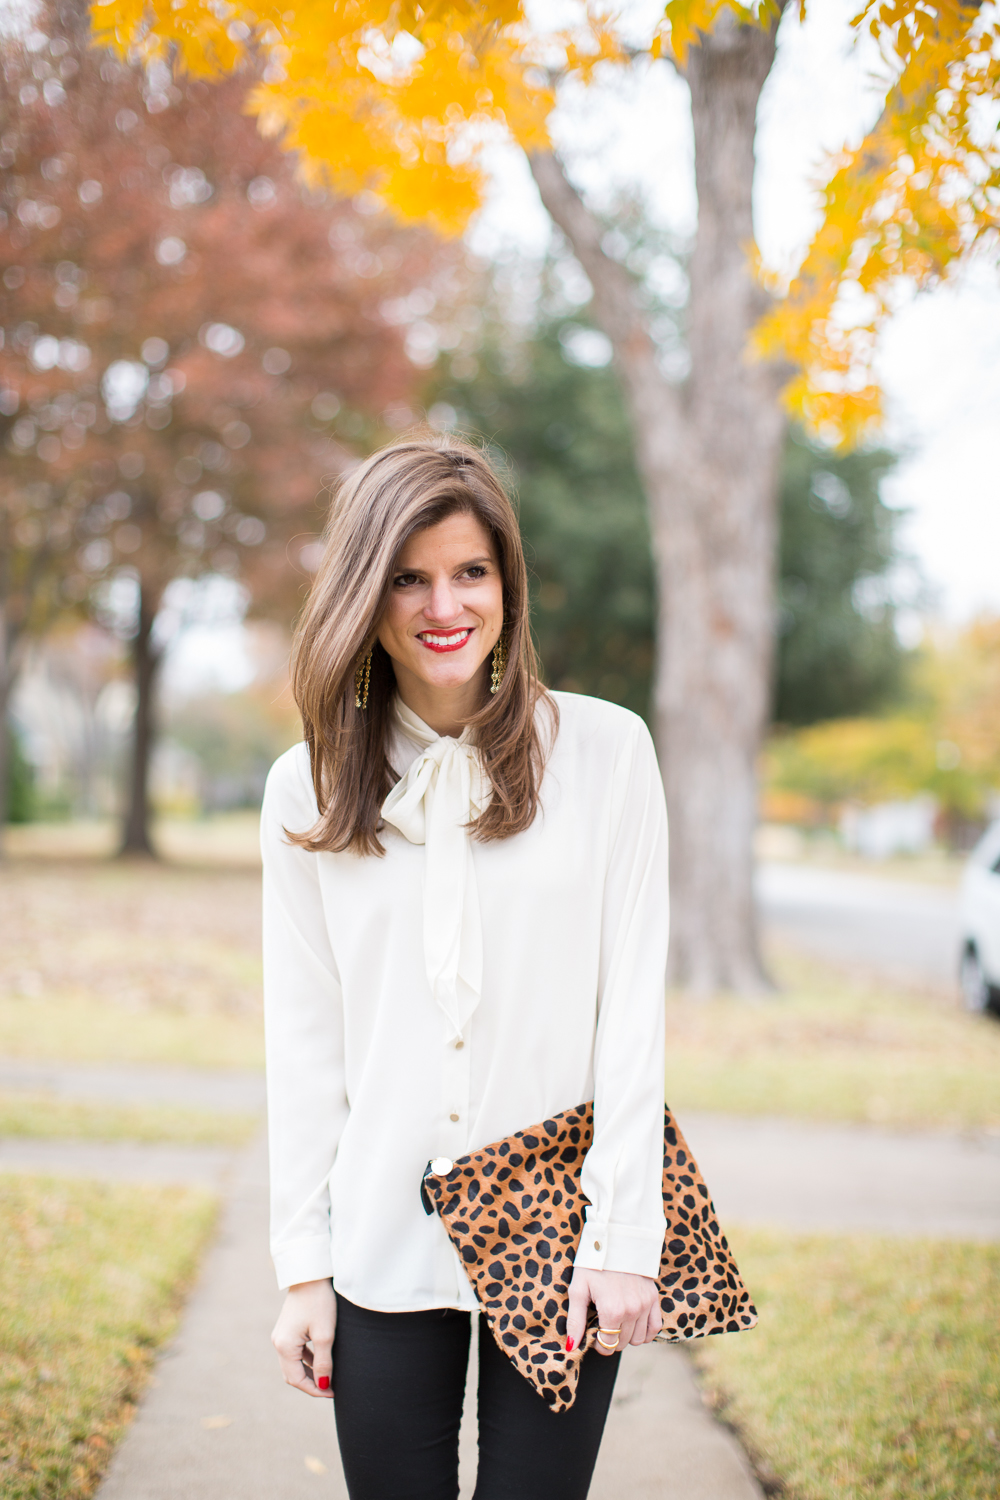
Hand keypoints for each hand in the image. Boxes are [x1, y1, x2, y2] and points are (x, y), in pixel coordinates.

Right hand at [271, 1278, 335, 1396]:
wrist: (311, 1274)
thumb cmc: (319, 1302)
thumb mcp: (325, 1334)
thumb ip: (324, 1362)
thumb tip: (324, 1386)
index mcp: (284, 1346)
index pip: (296, 1379)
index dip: (314, 1390)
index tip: (332, 1393)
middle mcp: (278, 1342)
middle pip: (292, 1374)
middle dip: (310, 1384)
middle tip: (330, 1388)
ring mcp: (281, 1334)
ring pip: (293, 1364)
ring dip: (309, 1372)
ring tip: (328, 1377)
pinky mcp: (287, 1327)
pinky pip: (295, 1352)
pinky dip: (306, 1360)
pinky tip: (321, 1360)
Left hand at [566, 1267, 660, 1355]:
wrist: (616, 1240)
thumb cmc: (593, 1264)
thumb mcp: (578, 1289)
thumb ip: (575, 1321)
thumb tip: (571, 1347)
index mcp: (612, 1310)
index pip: (607, 1344)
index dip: (598, 1344)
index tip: (593, 1333)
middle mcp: (632, 1310)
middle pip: (622, 1343)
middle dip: (610, 1338)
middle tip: (602, 1323)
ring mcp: (645, 1304)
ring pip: (639, 1339)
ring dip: (627, 1336)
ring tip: (616, 1321)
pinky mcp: (653, 1298)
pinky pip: (654, 1328)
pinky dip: (645, 1331)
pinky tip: (633, 1324)